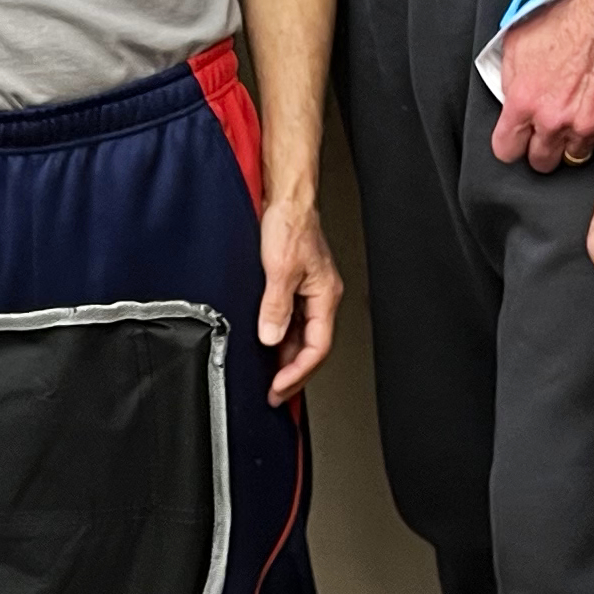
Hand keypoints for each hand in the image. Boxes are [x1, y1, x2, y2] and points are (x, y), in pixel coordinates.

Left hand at [257, 194, 341, 399]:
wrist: (286, 198)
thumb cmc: (290, 224)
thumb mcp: (280, 269)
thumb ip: (276, 307)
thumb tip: (271, 337)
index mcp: (325, 296)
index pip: (317, 346)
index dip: (298, 372)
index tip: (279, 388)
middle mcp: (320, 297)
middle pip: (311, 347)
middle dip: (294, 374)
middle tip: (275, 394)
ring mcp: (308, 292)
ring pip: (301, 337)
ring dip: (286, 359)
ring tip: (270, 379)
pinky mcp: (294, 286)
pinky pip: (291, 322)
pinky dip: (280, 340)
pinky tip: (267, 348)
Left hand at [488, 0, 593, 171]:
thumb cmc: (566, 22)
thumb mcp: (518, 43)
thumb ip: (510, 80)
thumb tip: (510, 98)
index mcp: (526, 102)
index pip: (506, 150)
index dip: (510, 145)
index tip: (516, 141)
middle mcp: (555, 119)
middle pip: (542, 162)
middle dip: (541, 148)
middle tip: (548, 129)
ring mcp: (588, 125)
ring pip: (575, 156)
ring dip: (573, 140)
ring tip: (576, 117)